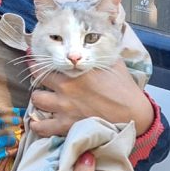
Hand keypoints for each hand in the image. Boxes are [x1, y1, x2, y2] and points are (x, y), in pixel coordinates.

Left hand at [29, 59, 152, 136]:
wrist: (134, 115)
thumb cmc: (125, 88)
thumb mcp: (113, 63)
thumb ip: (99, 54)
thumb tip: (93, 43)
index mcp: (76, 71)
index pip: (48, 62)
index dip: (39, 60)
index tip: (36, 59)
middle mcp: (66, 87)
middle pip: (37, 78)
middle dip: (37, 77)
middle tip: (40, 78)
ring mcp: (64, 107)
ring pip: (36, 100)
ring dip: (38, 99)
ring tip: (43, 99)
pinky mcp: (67, 126)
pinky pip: (42, 127)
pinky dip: (37, 125)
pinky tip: (38, 122)